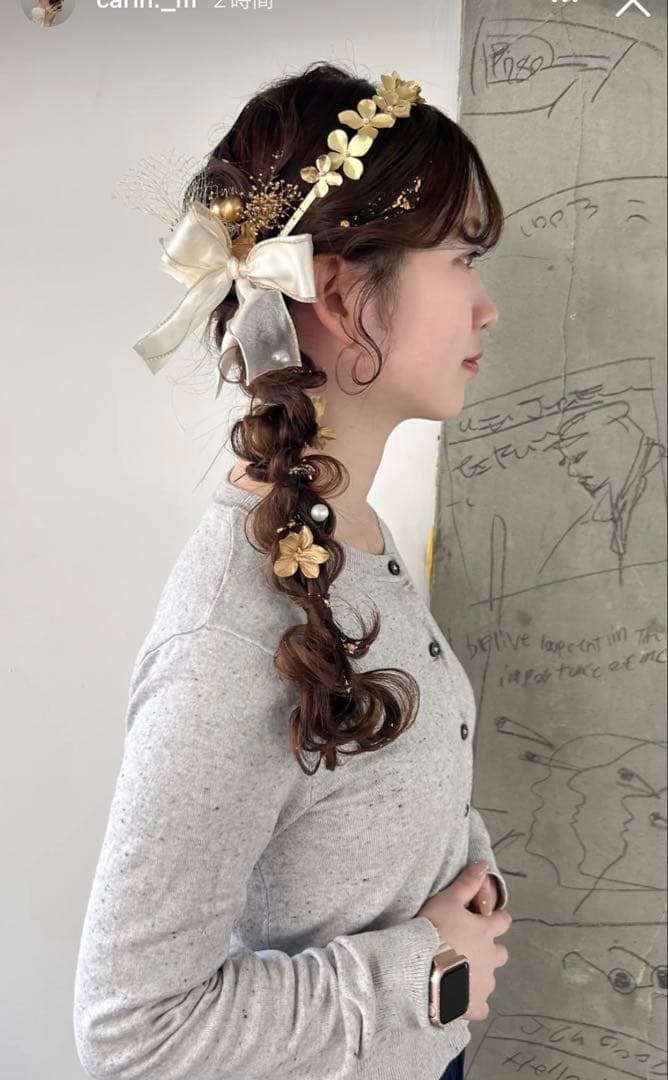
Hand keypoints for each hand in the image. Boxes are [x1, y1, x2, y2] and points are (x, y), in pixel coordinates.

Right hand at [416, 860, 510, 1020]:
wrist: (420, 969)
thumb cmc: (433, 930)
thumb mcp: (447, 900)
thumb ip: (467, 883)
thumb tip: (484, 863)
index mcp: (486, 932)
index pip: (503, 921)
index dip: (495, 920)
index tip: (484, 920)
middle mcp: (491, 958)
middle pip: (500, 953)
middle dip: (489, 951)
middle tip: (467, 950)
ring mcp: (485, 984)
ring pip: (489, 979)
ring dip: (478, 975)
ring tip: (456, 973)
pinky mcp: (476, 1006)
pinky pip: (480, 1006)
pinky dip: (471, 1002)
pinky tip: (457, 998)